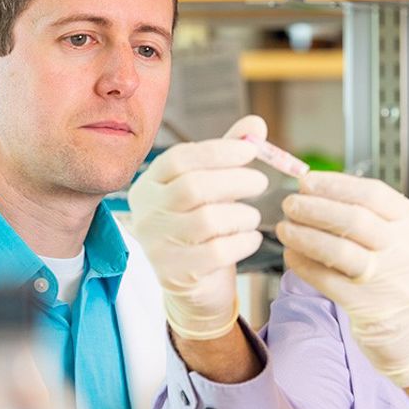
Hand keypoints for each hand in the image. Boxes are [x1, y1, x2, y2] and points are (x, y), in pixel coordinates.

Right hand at [128, 116, 268, 340]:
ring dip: (242, 214)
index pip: (179, 159)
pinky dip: (243, 242)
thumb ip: (228, 154)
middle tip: (261, 181)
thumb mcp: (212, 185)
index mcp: (150, 184)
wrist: (194, 284)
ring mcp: (156, 245)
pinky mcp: (174, 273)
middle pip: (193, 187)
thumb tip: (256, 124)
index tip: (250, 150)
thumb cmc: (204, 226)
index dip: (218, 151)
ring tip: (252, 216)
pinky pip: (217, 252)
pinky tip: (250, 238)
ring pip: (207, 220)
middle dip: (236, 180)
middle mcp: (146, 212)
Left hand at [277, 172, 408, 387]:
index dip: (336, 184)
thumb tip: (319, 189)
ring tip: (284, 228)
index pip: (375, 194)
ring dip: (304, 235)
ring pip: (339, 251)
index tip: (307, 181)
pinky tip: (291, 255)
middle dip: (316, 207)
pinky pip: (327, 281)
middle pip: (355, 220)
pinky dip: (304, 265)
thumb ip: (373, 215)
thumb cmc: (402, 275)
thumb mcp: (405, 239)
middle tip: (290, 204)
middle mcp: (406, 252)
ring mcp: (387, 281)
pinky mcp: (367, 307)